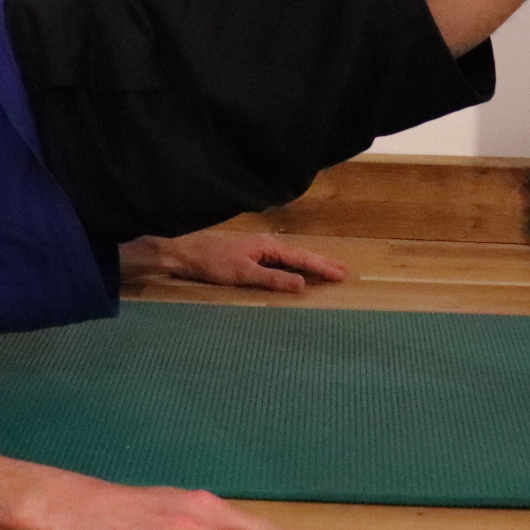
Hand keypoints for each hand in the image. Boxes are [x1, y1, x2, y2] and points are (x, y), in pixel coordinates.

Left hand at [138, 228, 351, 292]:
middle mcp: (267, 244)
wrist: (185, 253)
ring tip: (328, 270)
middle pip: (301, 255)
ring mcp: (259, 249)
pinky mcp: (250, 255)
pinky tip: (297, 271)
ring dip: (310, 264)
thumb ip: (273, 280)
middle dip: (323, 263)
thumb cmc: (212, 263)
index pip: (302, 259)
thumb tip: (302, 284)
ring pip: (292, 257)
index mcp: (268, 247)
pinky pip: (281, 261)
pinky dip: (295, 266)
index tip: (342, 274)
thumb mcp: (243, 274)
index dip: (323, 268)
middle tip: (344, 271)